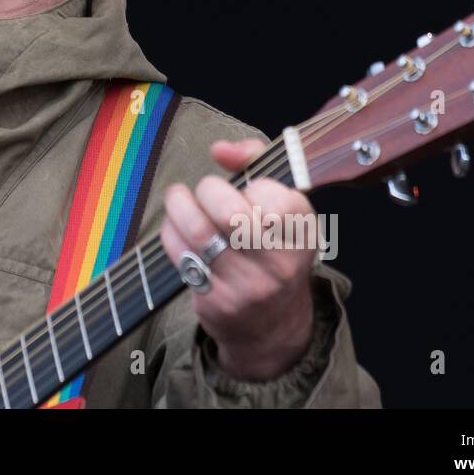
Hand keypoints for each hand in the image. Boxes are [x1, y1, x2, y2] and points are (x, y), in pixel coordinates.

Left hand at [158, 138, 316, 380]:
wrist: (273, 324)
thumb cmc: (272, 247)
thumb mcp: (281, 204)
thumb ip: (254, 161)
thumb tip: (220, 150)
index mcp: (302, 231)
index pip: (273, 195)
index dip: (250, 185)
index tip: (245, 190)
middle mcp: (280, 262)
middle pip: (229, 212)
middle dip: (207, 191)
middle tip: (203, 191)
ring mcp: (248, 286)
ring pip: (198, 231)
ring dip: (178, 205)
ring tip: (178, 198)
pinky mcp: (217, 302)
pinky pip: (181, 255)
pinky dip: (171, 233)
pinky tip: (177, 229)